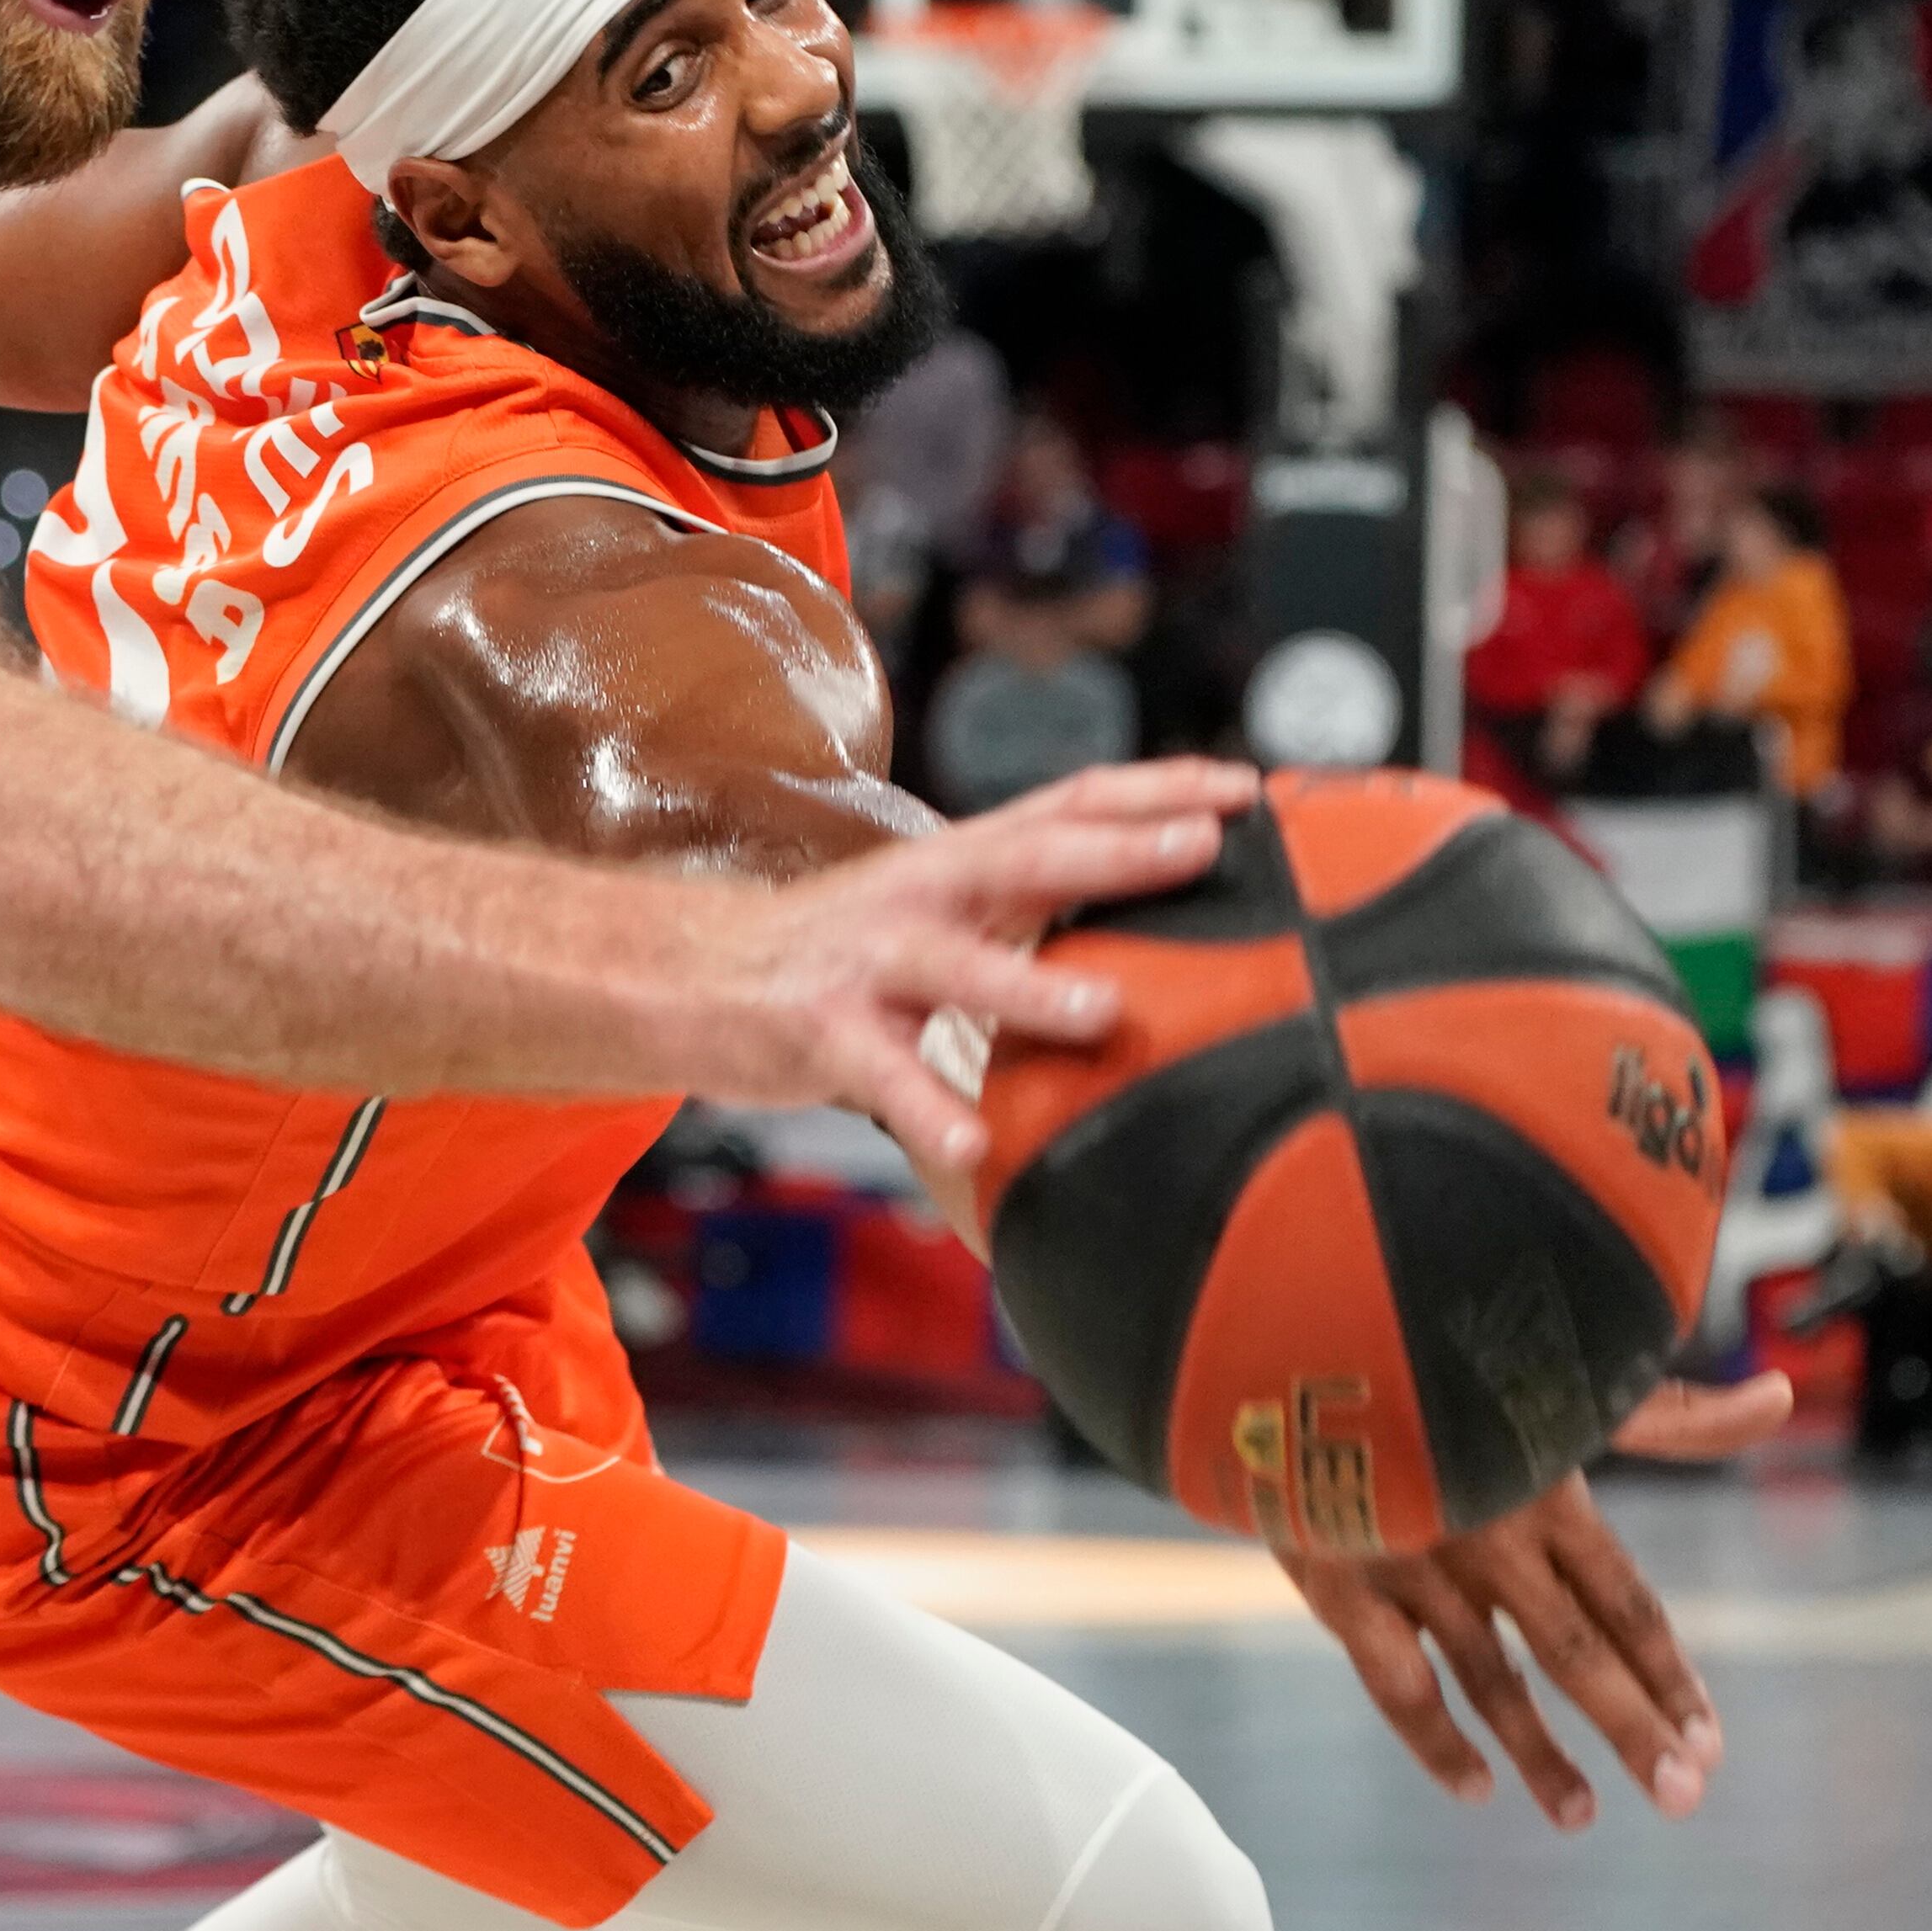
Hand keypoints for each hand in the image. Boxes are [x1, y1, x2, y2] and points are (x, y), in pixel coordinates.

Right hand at [710, 759, 1255, 1174]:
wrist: (684, 972)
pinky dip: (929, 1106)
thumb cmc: (837, 954)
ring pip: (955, 965)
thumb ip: (1025, 909)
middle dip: (1114, 851)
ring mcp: (868, 960)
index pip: (1068, 802)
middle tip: (1200, 848)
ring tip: (1102, 1009)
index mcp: (957, 861)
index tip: (1247, 789)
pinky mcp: (821, 1029)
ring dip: (1030, 985)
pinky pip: (883, 1074)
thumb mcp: (934, 910)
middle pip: (1024, 856)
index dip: (1156, 790)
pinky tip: (973, 1141)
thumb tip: (1158, 937)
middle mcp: (919, 893)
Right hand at [1275, 1377, 1790, 1830]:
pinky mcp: (1338, 1579)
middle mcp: (1490, 1535)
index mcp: (1546, 1488)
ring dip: (1542, 1753)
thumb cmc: (1433, 1348)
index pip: (1628, 1604)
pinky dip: (1434, 1741)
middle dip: (1635, 1728)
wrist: (1286, 1331)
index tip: (1710, 1738)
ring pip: (1491, 1679)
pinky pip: (1393, 1681)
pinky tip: (1475, 1786)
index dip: (1672, 1673)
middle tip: (1682, 1796)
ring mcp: (1413, 1563)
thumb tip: (1780, 1397)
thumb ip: (1668, 1411)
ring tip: (1582, 1816)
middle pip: (1577, 1653)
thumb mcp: (1555, 1376)